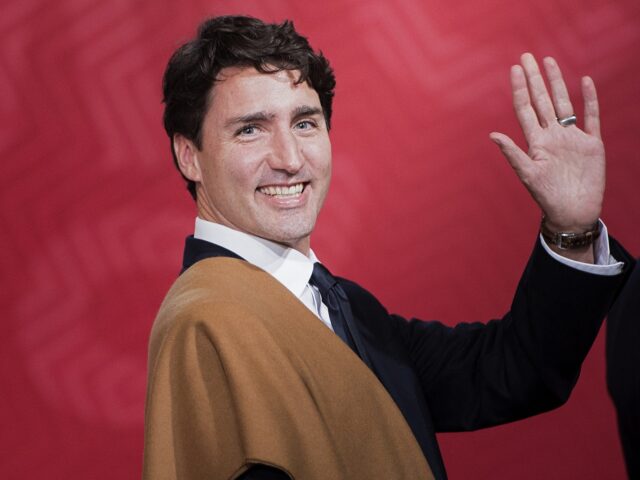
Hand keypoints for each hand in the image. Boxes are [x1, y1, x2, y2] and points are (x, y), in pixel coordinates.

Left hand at [490, 53, 604, 233]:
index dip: (520, 88)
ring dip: (557, 82)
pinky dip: (590, 99)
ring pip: (564, 103)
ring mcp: (571, 138)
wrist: (572, 212)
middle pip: (542, 100)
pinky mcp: (591, 144)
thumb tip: (493, 135)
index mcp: (536, 141)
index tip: (514, 69)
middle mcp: (552, 135)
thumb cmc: (547, 197)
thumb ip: (513, 153)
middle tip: (527, 56)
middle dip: (534, 78)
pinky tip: (585, 81)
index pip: (525, 108)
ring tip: (549, 61)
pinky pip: (591, 116)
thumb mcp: (528, 175)